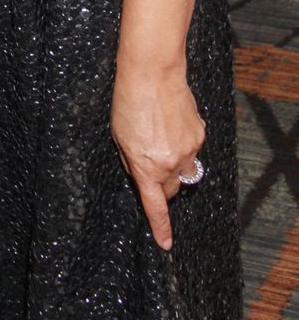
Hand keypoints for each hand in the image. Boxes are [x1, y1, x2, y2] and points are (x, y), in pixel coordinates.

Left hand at [110, 66, 205, 250]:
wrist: (153, 74)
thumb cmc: (128, 102)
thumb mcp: (119, 137)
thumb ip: (131, 162)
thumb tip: (142, 176)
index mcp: (146, 167)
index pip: (155, 206)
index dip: (161, 228)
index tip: (166, 245)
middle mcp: (170, 163)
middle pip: (172, 189)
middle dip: (163, 185)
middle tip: (153, 165)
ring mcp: (189, 150)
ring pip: (185, 169)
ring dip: (175, 162)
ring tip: (162, 135)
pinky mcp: (200, 135)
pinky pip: (193, 149)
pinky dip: (184, 142)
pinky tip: (172, 122)